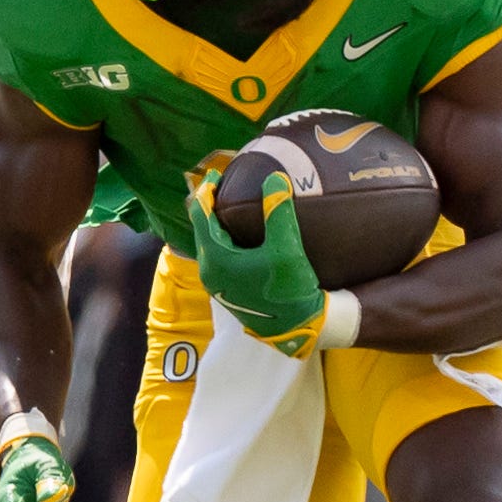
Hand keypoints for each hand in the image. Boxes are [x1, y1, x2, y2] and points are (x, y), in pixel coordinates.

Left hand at [186, 170, 327, 358]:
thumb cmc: (290, 290)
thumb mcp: (286, 247)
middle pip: (201, 229)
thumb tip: (274, 178)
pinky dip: (222, 239)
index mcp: (216, 259)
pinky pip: (216, 256)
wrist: (299, 328)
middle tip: (222, 184)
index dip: (207, 191)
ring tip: (229, 205)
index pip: (201, 215)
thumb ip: (278, 210)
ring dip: (215, 223)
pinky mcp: (228, 290)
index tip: (217, 173)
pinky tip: (237, 234)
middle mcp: (209, 271)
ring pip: (208, 244)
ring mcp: (216, 283)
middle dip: (209, 205)